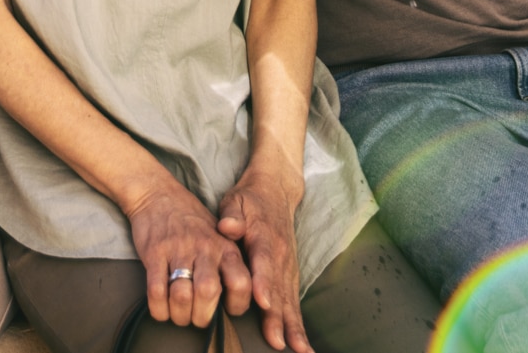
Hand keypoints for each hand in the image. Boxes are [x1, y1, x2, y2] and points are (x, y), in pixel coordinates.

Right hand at [126, 178, 251, 330]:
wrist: (158, 194)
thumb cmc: (192, 222)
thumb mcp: (221, 237)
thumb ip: (229, 266)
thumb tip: (233, 303)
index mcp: (226, 248)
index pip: (242, 284)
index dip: (236, 306)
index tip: (225, 312)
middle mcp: (205, 248)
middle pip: (208, 294)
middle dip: (200, 316)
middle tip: (194, 318)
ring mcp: (178, 249)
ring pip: (181, 295)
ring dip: (179, 314)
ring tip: (177, 314)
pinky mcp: (154, 252)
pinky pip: (156, 290)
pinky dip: (158, 308)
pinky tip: (160, 309)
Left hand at [216, 167, 311, 352]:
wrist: (277, 190)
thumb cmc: (250, 199)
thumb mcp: (236, 200)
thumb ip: (232, 215)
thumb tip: (227, 227)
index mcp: (265, 237)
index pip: (264, 262)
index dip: (263, 282)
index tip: (262, 302)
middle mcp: (281, 256)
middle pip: (279, 289)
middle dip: (278, 317)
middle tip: (277, 341)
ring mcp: (289, 267)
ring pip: (290, 300)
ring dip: (292, 326)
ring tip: (297, 350)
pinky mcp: (291, 275)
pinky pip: (294, 302)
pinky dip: (298, 324)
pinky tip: (300, 345)